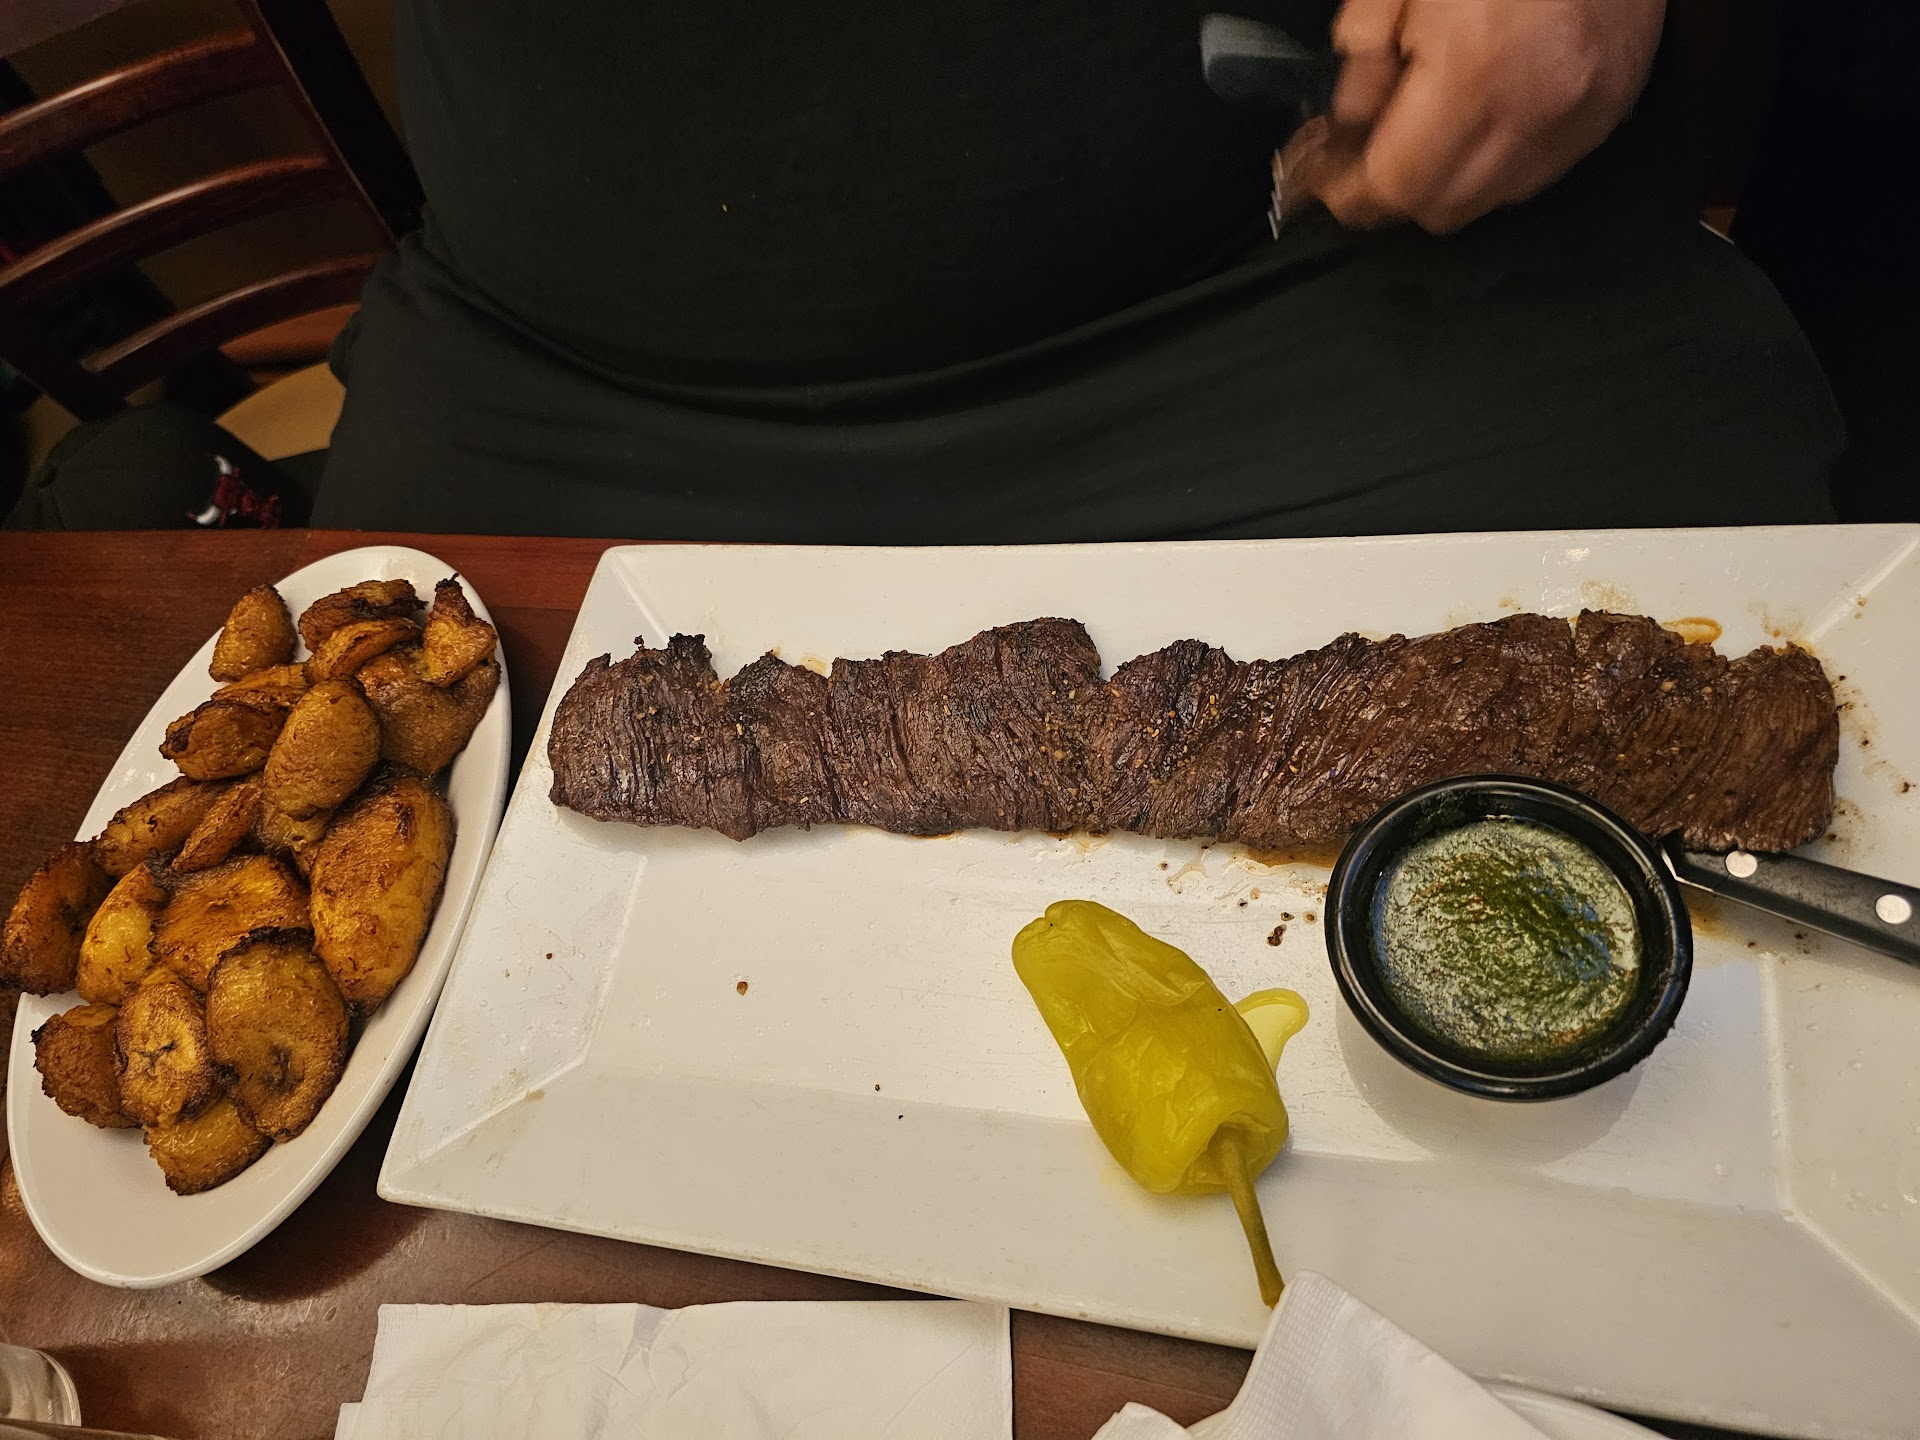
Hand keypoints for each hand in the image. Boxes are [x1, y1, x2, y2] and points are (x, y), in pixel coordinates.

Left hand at [1296, 0, 1666, 233]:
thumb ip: (1364, 58)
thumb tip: (1350, 122)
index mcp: (1472, 71)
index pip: (1395, 186)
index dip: (1349, 192)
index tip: (1323, 177)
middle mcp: (1531, 111)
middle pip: (1440, 209)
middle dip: (1394, 191)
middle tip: (1368, 153)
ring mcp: (1579, 118)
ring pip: (1490, 200)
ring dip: (1448, 182)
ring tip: (1428, 131)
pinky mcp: (1611, 111)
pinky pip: (1538, 172)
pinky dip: (1500, 164)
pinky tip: (1484, 118)